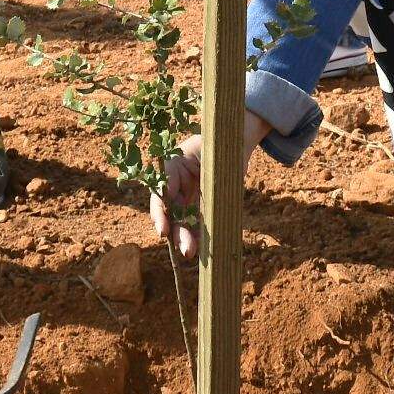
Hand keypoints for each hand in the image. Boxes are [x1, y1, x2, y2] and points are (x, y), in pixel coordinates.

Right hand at [150, 112, 272, 260]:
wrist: (234, 141)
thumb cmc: (217, 140)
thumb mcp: (206, 148)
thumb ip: (194, 167)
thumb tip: (171, 190)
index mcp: (171, 168)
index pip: (160, 194)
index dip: (160, 214)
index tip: (163, 230)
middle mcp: (177, 184)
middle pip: (171, 212)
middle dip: (176, 232)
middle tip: (185, 250)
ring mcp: (189, 195)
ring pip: (184, 220)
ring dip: (186, 237)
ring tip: (191, 253)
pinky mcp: (203, 204)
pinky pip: (199, 222)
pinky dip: (200, 235)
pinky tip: (204, 248)